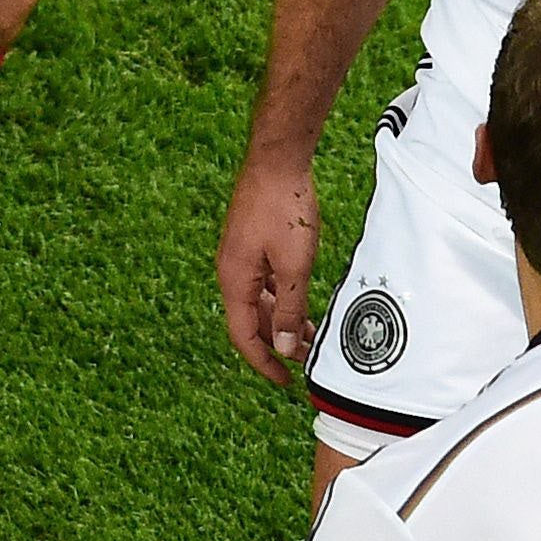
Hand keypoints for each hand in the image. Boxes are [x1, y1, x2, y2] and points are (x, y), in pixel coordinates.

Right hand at [218, 155, 322, 384]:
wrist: (277, 159)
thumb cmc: (283, 206)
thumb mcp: (294, 264)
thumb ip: (288, 308)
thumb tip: (281, 348)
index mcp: (234, 279)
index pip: (243, 336)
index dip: (263, 363)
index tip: (284, 382)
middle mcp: (231, 270)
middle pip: (250, 321)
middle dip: (276, 344)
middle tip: (306, 360)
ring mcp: (241, 256)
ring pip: (258, 301)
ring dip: (281, 321)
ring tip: (309, 335)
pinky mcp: (252, 243)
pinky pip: (263, 282)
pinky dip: (281, 298)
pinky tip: (300, 301)